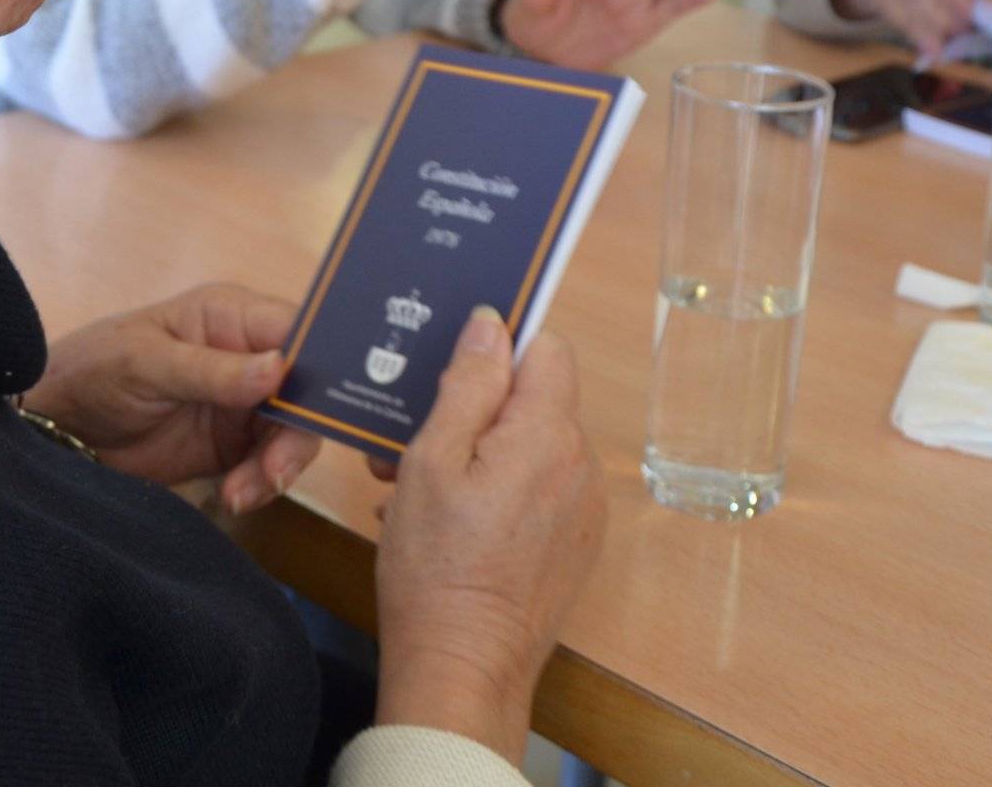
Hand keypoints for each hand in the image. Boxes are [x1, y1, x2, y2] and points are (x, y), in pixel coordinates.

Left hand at [20, 283, 320, 511]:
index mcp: (233, 317)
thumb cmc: (95, 369)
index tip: (323, 406)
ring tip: (245, 491)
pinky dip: (260, 484)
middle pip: (307, 390)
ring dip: (280, 465)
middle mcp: (249, 356)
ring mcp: (244, 403)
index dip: (321, 365)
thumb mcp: (148, 363)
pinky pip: (268, 465)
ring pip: (294, 433)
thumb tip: (280, 370)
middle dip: (300, 431)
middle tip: (277, 469)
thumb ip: (213, 369)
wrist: (58, 427)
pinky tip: (234, 497)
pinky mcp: (233, 446)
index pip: (299, 331)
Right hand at [371, 309, 604, 764]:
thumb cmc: (437, 566)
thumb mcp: (433, 461)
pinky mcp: (574, 544)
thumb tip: (490, 323)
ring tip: (415, 488)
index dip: (498, 348)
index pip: (545, 348)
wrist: (463, 668)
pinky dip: (494, 490)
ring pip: (529, 446)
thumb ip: (468, 386)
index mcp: (549, 434)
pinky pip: (536, 489)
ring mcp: (582, 509)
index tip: (450, 370)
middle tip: (409, 440)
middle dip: (473, 409)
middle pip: (533, 399)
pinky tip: (445, 520)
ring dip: (477, 452)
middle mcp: (581, 466)